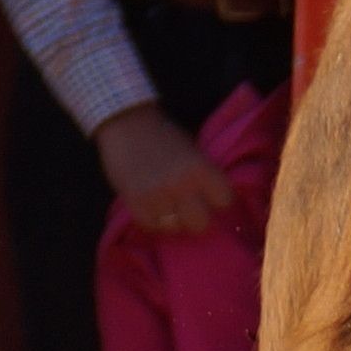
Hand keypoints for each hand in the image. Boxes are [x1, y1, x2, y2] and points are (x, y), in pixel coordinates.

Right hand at [96, 105, 236, 236]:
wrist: (126, 123)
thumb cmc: (164, 135)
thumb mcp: (194, 151)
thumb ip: (204, 175)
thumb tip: (214, 201)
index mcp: (201, 168)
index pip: (224, 200)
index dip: (218, 200)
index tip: (211, 198)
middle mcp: (181, 184)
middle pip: (200, 223)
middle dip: (197, 217)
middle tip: (189, 209)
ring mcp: (157, 195)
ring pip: (174, 227)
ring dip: (172, 219)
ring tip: (167, 207)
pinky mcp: (134, 201)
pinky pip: (150, 225)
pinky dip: (152, 220)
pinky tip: (152, 208)